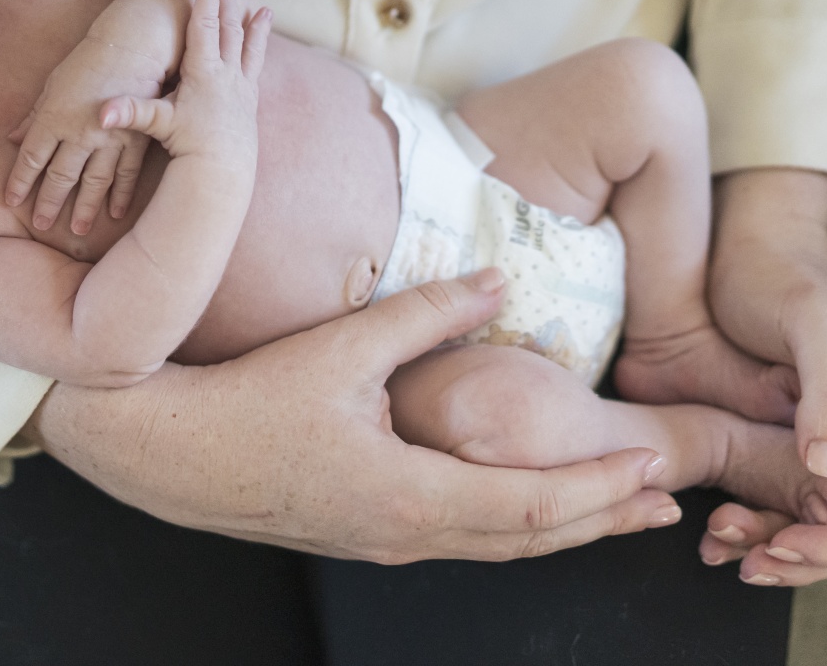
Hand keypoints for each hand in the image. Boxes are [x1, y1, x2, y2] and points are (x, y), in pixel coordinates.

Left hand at [5, 32, 167, 236]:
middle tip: (41, 224)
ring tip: (77, 230)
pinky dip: (121, 196)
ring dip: (84, 208)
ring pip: (93, 183)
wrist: (135, 44)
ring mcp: (110, 139)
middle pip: (60, 176)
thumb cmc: (90, 60)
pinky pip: (127, 175)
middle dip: (48, 203)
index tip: (11, 200)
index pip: (31, 158)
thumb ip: (35, 115)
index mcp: (54, 117)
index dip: (19, 182)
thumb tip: (13, 138)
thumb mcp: (54, 83)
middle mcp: (79, 133)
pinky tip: (115, 214)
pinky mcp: (137, 140)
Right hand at [25, 270, 681, 562]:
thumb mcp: (341, 348)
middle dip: (600, 521)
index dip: (598, 488)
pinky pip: (456, 542)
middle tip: (664, 506)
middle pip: (526, 542)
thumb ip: (427, 314)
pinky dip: (509, 528)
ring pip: (493, 549)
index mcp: (407, 496)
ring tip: (612, 511)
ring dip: (560, 530)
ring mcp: (380, 545)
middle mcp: (402, 536)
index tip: (652, 468)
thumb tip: (498, 278)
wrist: (162, 451)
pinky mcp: (360, 536)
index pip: (532, 506)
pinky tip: (518, 508)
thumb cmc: (245, 401)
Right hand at [100, 0, 269, 173]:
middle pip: (228, 28)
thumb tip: (100, 114)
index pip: (205, 25)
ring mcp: (241, 88)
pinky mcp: (249, 102)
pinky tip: (262, 47)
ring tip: (263, 8)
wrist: (222, 172)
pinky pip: (256, 68)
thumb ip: (130, 113)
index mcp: (203, 72)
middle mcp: (227, 75)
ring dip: (253, 26)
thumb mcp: (157, 125)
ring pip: (248, 47)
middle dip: (227, 0)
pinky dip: (259, 51)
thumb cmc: (188, 146)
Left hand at [699, 168, 826, 584]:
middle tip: (744, 559)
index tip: (785, 546)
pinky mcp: (791, 449)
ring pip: (813, 529)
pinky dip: (752, 527)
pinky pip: (781, 507)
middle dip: (801, 556)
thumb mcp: (814, 324)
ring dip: (771, 548)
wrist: (742, 256)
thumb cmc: (784, 279)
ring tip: (718, 542)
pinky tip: (713, 533)